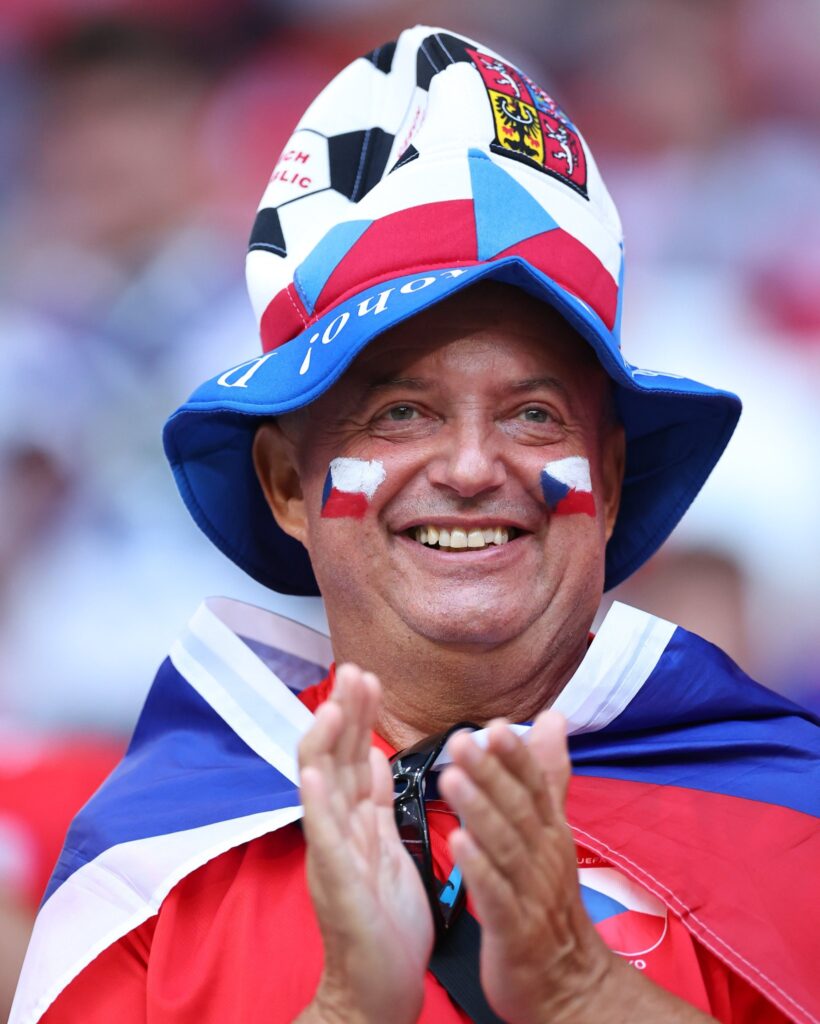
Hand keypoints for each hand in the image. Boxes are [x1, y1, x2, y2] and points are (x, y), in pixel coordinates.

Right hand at [295, 664, 433, 1023]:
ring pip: (321, 786)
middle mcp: (337, 829)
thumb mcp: (386, 847)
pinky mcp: (336, 882)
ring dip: (326, 743)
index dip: (358, 715)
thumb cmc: (385, 921)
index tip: (369, 678)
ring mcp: (332, 853)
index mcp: (356, 820)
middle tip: (354, 671)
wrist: (377, 989)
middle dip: (344, 712)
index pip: (351, 753)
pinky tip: (314, 772)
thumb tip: (371, 754)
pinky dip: (316, 801)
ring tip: (334, 705)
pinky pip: (323, 836)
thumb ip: (375, 802)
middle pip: (334, 757)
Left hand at [438, 712, 612, 1023]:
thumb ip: (547, 775)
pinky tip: (458, 843)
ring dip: (480, 811)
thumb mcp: (551, 832)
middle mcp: (543, 856)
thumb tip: (552, 718)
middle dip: (491, 773)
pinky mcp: (514, 930)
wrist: (566, 983)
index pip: (535, 786)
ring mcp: (530, 893)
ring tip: (452, 780)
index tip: (497, 725)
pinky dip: (478, 868)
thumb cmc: (548, 900)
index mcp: (549, 832)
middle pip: (518, 809)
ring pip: (505, 846)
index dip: (517, 756)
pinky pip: (495, 895)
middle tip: (462, 741)